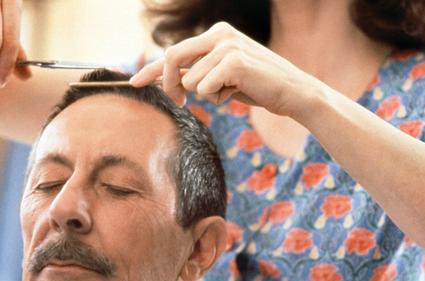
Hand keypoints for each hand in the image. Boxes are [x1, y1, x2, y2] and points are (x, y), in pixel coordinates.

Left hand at [130, 22, 324, 118]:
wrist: (292, 93)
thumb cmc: (256, 86)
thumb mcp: (221, 78)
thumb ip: (196, 73)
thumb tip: (164, 80)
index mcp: (216, 34)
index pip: (175, 51)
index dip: (151, 69)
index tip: (133, 82)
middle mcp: (219, 34)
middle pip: (173, 58)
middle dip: (169, 84)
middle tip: (178, 102)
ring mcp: (226, 45)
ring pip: (191, 80)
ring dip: (208, 95)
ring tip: (232, 91)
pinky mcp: (233, 60)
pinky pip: (205, 89)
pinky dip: (219, 98)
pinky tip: (238, 92)